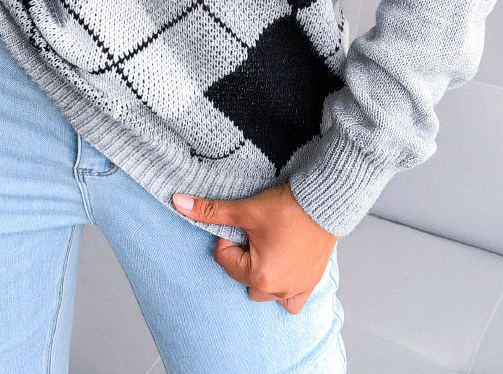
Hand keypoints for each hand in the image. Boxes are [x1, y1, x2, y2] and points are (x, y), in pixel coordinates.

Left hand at [172, 181, 337, 313]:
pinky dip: (283, 290)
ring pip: (264, 292)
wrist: (325, 201)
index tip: (243, 223)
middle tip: (255, 232)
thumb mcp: (244, 209)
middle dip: (243, 256)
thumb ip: (209, 210)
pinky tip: (282, 267)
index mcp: (259, 275)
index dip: (229, 238)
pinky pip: (291, 302)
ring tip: (267, 247)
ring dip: (260, 274)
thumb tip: (178, 202)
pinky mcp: (310, 283)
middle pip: (242, 277)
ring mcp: (295, 289)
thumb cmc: (287, 207)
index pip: (225, 260)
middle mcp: (277, 289)